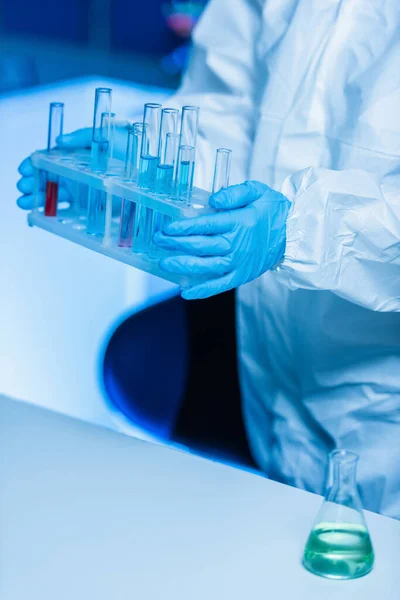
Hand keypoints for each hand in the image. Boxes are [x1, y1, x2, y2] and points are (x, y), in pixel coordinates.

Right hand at [16, 123, 129, 209]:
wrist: (151, 164)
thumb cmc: (129, 143)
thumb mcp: (107, 132)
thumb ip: (82, 137)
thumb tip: (59, 140)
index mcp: (73, 154)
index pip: (47, 158)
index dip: (32, 163)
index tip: (23, 169)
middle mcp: (73, 172)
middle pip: (45, 178)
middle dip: (30, 183)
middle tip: (22, 188)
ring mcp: (80, 190)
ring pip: (52, 195)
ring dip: (36, 199)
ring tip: (24, 204)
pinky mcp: (90, 206)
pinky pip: (68, 211)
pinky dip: (52, 214)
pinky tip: (39, 217)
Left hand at [154, 180, 289, 298]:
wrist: (295, 233)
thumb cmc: (272, 210)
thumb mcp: (257, 191)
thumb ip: (234, 193)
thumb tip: (213, 201)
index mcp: (239, 222)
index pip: (206, 225)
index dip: (184, 227)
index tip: (167, 228)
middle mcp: (237, 244)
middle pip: (201, 245)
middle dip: (176, 244)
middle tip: (158, 241)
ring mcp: (239, 262)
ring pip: (206, 266)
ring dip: (183, 266)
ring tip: (164, 263)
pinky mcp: (241, 275)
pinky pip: (220, 285)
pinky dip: (203, 290)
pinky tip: (185, 292)